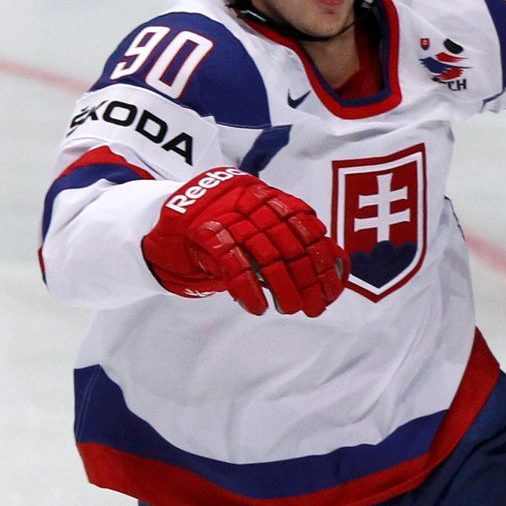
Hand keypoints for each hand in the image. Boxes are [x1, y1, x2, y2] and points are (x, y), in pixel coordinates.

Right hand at [142, 168, 347, 317]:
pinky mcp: (202, 230)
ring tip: (290, 309)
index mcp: (269, 195)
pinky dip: (248, 287)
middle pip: (289, 241)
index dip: (322, 259)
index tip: (331, 289)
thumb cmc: (223, 233)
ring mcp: (226, 212)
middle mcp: (251, 199)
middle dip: (307, 277)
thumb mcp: (258, 230)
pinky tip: (258, 307)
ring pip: (264, 252)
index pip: (306, 226)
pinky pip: (232, 261)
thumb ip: (292, 243)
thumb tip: (339, 271)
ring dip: (282, 286)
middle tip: (315, 307)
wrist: (166, 226)